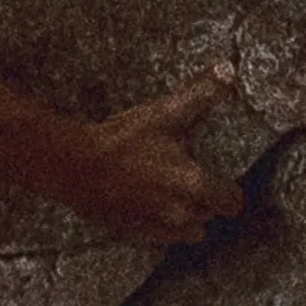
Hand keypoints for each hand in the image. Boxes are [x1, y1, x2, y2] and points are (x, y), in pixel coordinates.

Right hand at [58, 64, 245, 243]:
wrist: (73, 166)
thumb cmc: (121, 140)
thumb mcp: (164, 113)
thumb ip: (202, 93)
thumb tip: (229, 68)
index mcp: (194, 185)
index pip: (232, 201)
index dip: (229, 192)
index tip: (220, 183)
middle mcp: (180, 212)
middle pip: (208, 217)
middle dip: (203, 203)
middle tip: (188, 184)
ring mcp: (156, 226)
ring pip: (187, 233)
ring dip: (184, 218)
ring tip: (170, 198)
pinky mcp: (133, 233)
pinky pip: (159, 238)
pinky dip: (158, 226)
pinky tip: (146, 206)